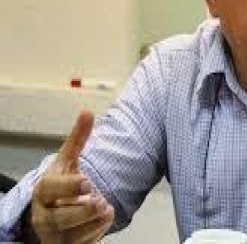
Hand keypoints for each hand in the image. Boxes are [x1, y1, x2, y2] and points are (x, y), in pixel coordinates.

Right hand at [31, 111, 113, 243]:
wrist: (53, 210)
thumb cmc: (60, 184)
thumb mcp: (68, 160)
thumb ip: (78, 138)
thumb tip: (88, 111)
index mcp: (44, 190)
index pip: (49, 190)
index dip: (67, 186)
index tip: (86, 181)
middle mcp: (44, 215)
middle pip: (58, 218)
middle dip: (81, 210)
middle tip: (99, 199)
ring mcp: (54, 234)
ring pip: (70, 235)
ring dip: (91, 222)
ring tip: (106, 206)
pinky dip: (95, 232)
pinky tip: (105, 217)